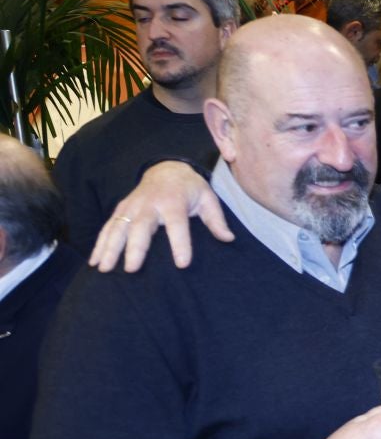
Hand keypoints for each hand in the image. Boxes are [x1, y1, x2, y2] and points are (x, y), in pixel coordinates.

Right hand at [93, 160, 232, 271]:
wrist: (167, 168)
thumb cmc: (190, 189)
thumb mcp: (208, 198)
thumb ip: (216, 220)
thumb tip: (229, 239)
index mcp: (174, 202)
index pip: (178, 225)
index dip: (181, 244)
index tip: (182, 264)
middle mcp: (150, 204)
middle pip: (141, 227)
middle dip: (135, 248)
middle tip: (131, 269)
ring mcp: (132, 207)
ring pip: (118, 228)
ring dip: (110, 248)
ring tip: (104, 269)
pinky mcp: (120, 210)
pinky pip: (108, 228)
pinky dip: (100, 244)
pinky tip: (94, 262)